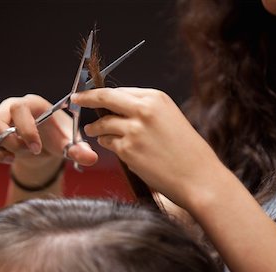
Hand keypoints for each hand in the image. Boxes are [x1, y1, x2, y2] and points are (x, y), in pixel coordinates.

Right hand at [0, 94, 97, 169]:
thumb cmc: (55, 137)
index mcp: (31, 104)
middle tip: (25, 153)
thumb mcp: (68, 143)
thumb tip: (90, 158)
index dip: (26, 130)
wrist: (43, 143)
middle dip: (9, 142)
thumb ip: (79, 149)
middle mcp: (9, 107)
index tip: (37, 148)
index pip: (20, 108)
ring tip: (9, 158)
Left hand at [71, 87, 223, 201]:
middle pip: (105, 98)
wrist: (200, 178)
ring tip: (92, 130)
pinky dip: (106, 144)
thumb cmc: (188, 152)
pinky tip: (111, 146)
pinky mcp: (128, 149)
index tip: (89, 93)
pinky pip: (107, 143)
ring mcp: (134, 130)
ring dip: (96, 128)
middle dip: (87, 97)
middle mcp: (144, 110)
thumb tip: (118, 109)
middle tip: (76, 98)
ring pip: (103, 123)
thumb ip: (145, 111)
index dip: (102, 92)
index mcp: (156, 98)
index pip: (120, 91)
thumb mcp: (170, 119)